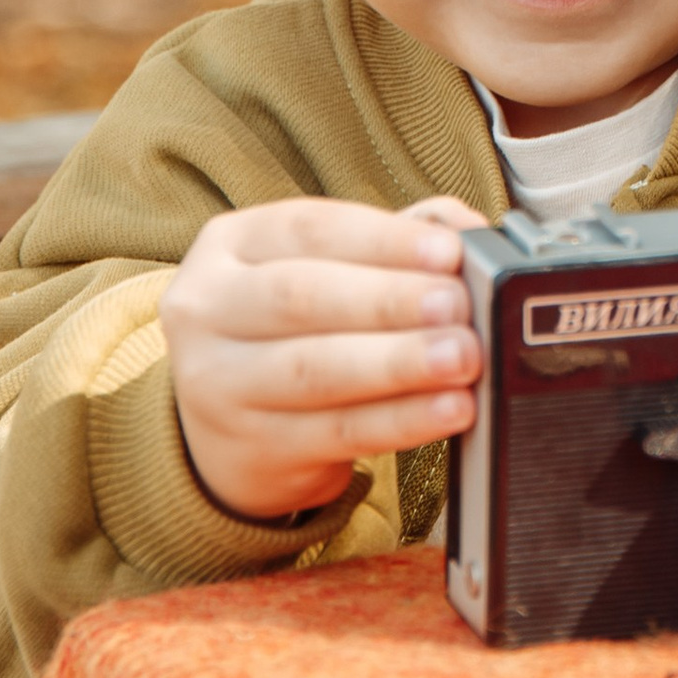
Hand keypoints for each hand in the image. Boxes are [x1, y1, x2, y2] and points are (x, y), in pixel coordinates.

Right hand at [162, 195, 485, 522]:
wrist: (226, 433)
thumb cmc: (291, 331)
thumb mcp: (324, 270)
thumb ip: (394, 241)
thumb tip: (468, 231)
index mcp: (230, 246)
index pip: (308, 228)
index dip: (383, 239)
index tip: (449, 251)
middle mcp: (209, 309)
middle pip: (301, 297)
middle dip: (389, 300)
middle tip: (459, 306)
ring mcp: (220, 384)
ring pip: (316, 369)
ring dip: (399, 362)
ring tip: (462, 357)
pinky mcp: (253, 449)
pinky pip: (337, 432)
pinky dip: (401, 420)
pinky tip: (448, 409)